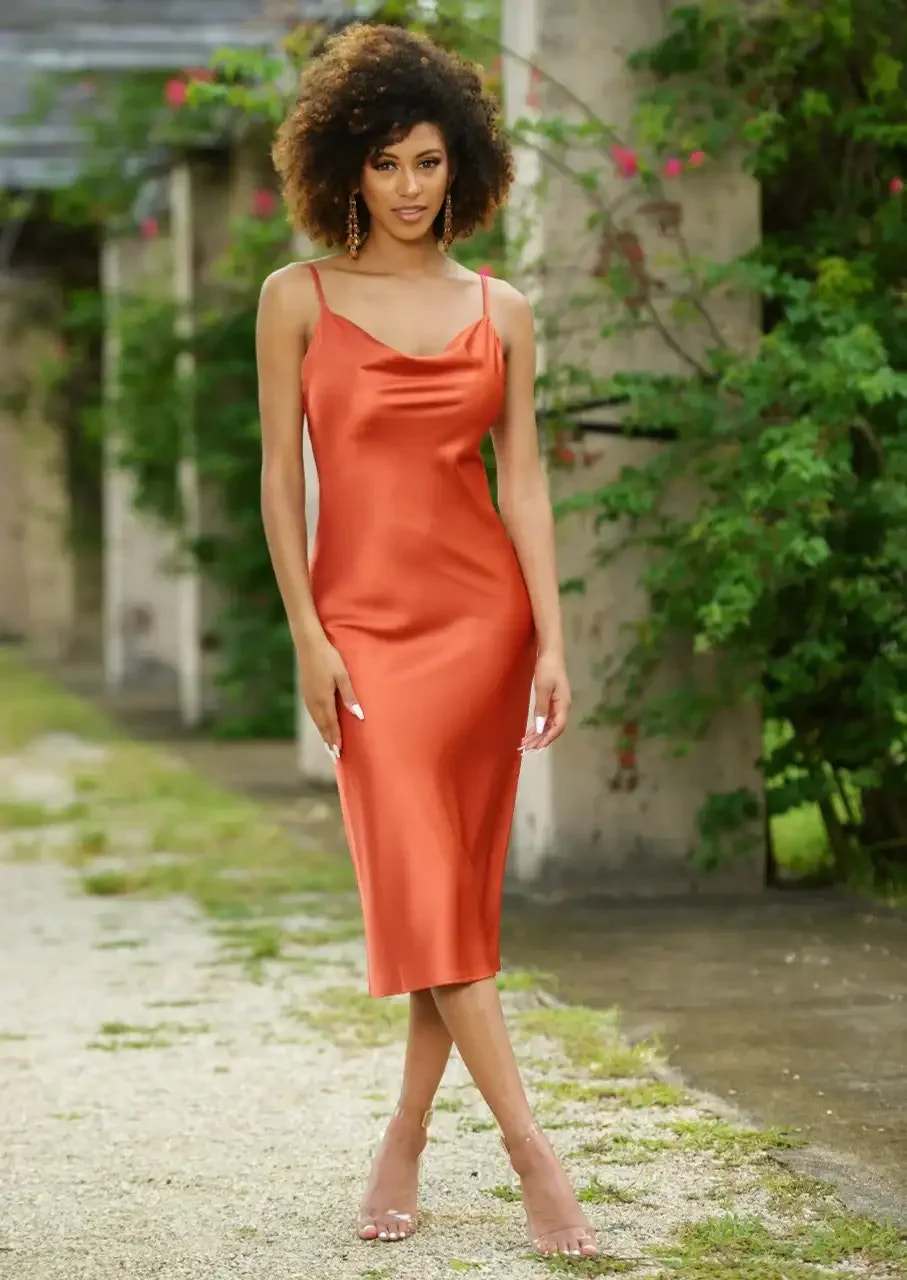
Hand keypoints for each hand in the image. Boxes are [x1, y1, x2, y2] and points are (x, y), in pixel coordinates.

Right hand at [297, 634, 363, 761]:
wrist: (308, 644)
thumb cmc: (329, 658)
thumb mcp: (343, 676)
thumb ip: (349, 696)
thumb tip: (358, 715)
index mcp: (324, 700)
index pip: (331, 725)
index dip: (335, 739)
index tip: (339, 752)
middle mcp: (314, 702)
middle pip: (322, 726)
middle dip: (329, 740)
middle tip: (334, 755)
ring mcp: (308, 697)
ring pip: (316, 721)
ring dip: (323, 733)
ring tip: (328, 744)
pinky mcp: (306, 692)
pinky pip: (313, 713)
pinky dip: (318, 723)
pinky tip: (321, 724)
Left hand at [521, 650, 570, 750]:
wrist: (551, 653)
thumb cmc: (548, 668)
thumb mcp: (543, 688)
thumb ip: (541, 708)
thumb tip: (540, 728)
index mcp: (564, 704)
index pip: (558, 727)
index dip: (548, 738)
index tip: (536, 746)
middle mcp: (563, 707)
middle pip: (553, 728)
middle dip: (541, 739)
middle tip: (527, 748)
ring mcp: (558, 704)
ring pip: (549, 724)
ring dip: (539, 734)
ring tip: (526, 743)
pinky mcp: (552, 701)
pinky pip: (546, 718)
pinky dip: (539, 726)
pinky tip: (531, 732)